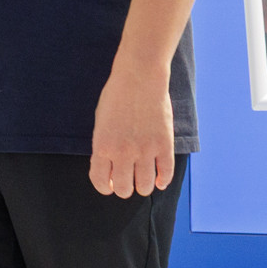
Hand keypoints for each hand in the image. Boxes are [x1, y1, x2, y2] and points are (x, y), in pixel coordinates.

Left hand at [89, 72, 174, 197]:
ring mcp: (145, 150)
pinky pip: (166, 173)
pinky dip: (163, 181)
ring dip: (143, 187)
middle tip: (128, 182)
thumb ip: (104, 146)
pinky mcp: (164, 145)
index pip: (100, 181)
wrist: (139, 78)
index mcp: (103, 147)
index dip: (105, 187)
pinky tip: (160, 180)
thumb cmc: (117, 96)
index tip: (110, 185)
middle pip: (124, 188)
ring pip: (145, 186)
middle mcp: (123, 152)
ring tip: (144, 181)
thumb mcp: (100, 123)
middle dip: (124, 189)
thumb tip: (110, 169)